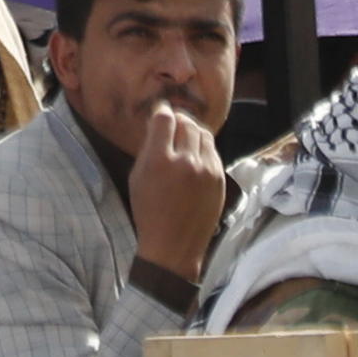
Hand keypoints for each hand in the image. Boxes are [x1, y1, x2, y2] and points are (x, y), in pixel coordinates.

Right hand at [129, 100, 228, 278]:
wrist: (174, 245)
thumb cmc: (149, 211)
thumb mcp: (138, 177)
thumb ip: (149, 149)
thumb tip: (158, 125)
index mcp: (160, 160)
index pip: (165, 118)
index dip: (162, 112)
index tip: (160, 113)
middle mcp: (186, 161)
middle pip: (187, 123)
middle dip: (178, 120)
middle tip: (172, 124)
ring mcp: (207, 170)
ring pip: (203, 134)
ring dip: (193, 131)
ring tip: (185, 138)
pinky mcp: (220, 179)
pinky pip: (213, 151)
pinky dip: (203, 147)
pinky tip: (195, 155)